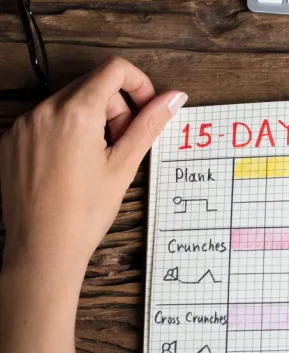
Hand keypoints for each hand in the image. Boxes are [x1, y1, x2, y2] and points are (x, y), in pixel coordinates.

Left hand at [0, 56, 186, 277]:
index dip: (138, 84)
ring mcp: (23, 125)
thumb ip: (149, 125)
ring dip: (91, 121)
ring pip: (68, 104)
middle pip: (92, 86)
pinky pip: (45, 121)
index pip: (114, 69)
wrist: (43, 248)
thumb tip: (174, 98)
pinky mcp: (11, 140)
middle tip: (123, 146)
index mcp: (76, 113)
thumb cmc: (85, 213)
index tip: (146, 109)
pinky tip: (72, 168)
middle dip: (116, 109)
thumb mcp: (124, 166)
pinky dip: (65, 133)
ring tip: (96, 161)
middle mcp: (44, 111)